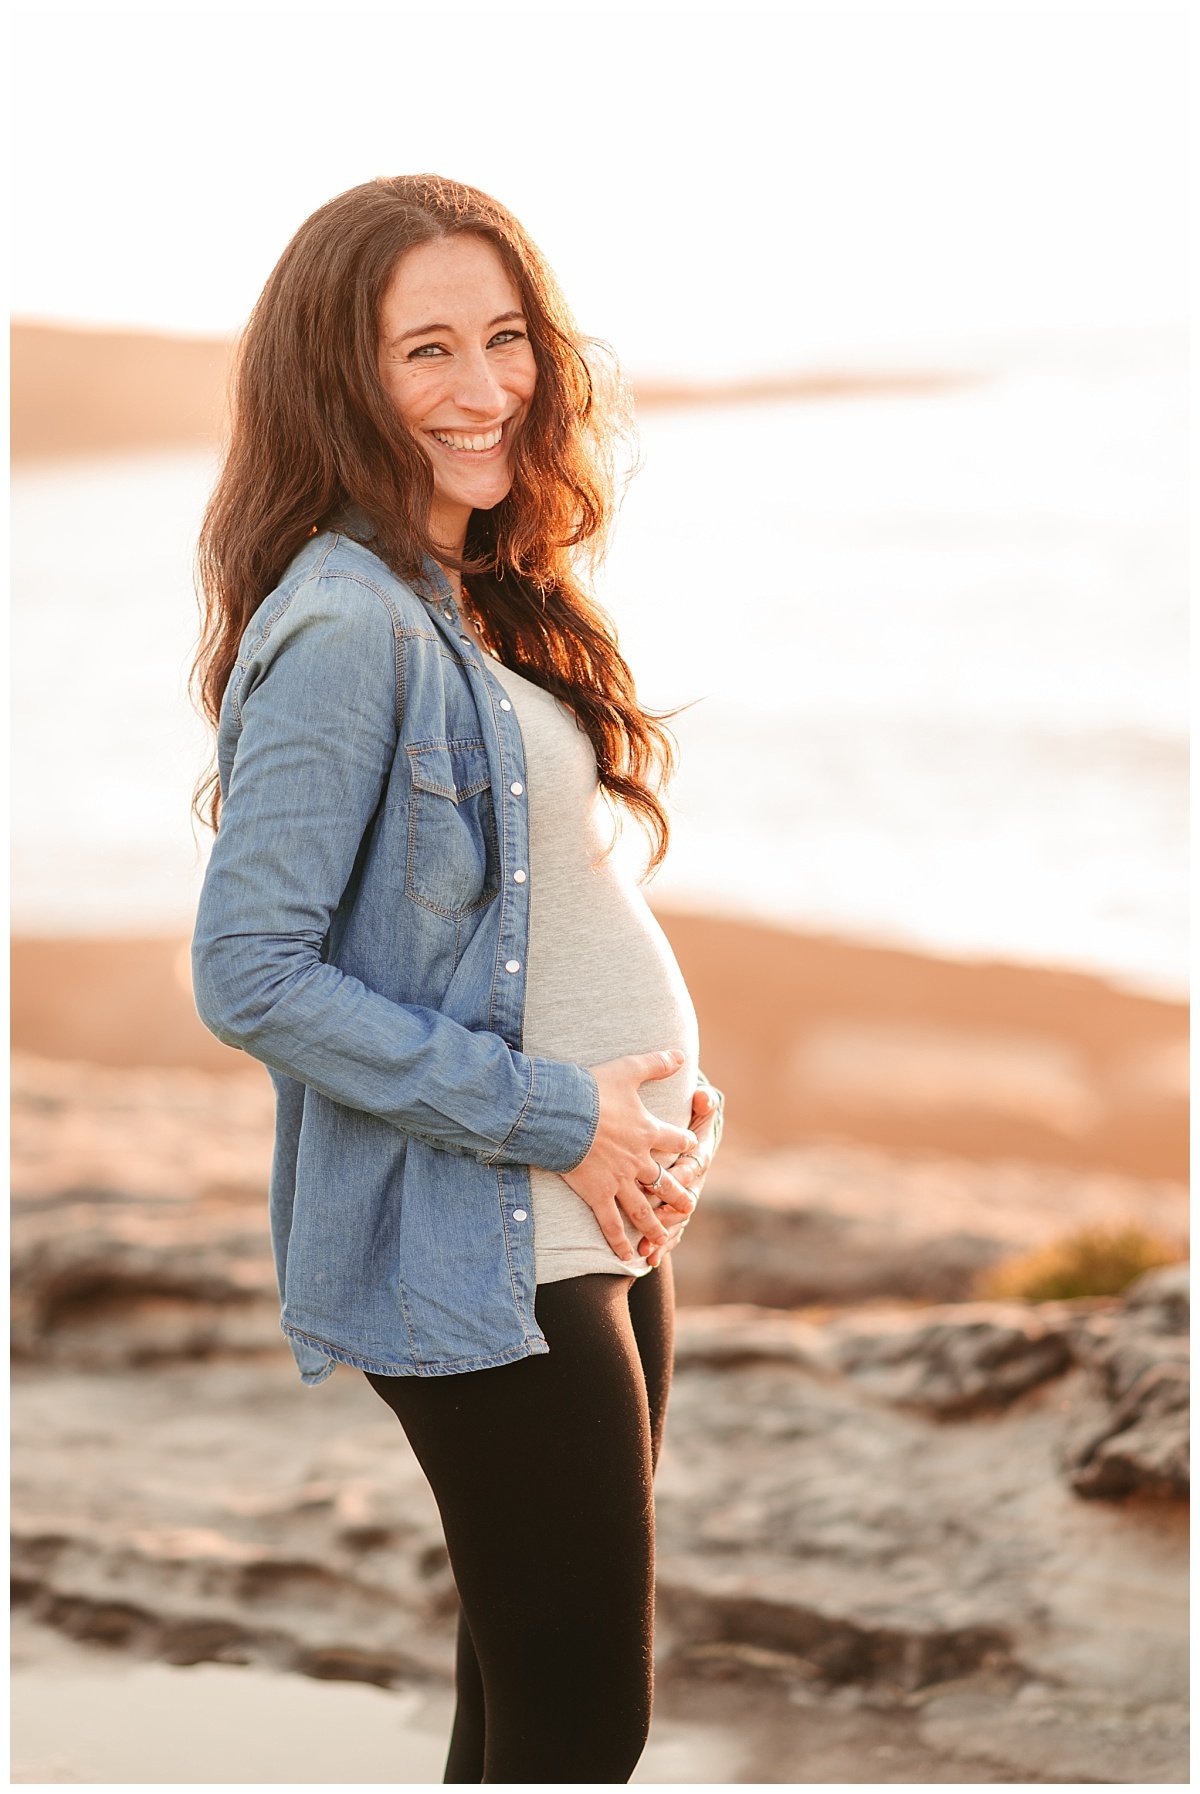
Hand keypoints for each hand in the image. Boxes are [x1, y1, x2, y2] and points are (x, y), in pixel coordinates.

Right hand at [559, 1049, 698, 1263]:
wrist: (562, 1114)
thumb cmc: (592, 1089)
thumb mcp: (628, 1070)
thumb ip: (656, 1063)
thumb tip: (680, 1053)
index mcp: (648, 1132)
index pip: (676, 1141)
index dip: (685, 1143)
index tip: (691, 1147)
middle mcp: (638, 1160)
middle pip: (665, 1181)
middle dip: (678, 1194)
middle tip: (688, 1206)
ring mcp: (619, 1181)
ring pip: (643, 1208)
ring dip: (655, 1224)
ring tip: (665, 1237)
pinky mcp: (598, 1194)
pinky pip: (611, 1223)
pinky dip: (619, 1241)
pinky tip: (627, 1256)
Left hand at [639, 1079, 723, 1268]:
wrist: (694, 1134)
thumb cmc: (694, 1119)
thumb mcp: (700, 1106)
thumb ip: (703, 1102)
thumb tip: (703, 1095)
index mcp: (698, 1157)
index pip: (693, 1167)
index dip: (683, 1174)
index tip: (672, 1178)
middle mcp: (692, 1182)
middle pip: (684, 1201)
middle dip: (671, 1213)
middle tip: (657, 1222)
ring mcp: (682, 1197)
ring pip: (676, 1221)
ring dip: (663, 1236)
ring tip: (648, 1250)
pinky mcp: (672, 1208)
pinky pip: (670, 1231)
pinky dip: (661, 1246)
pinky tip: (648, 1260)